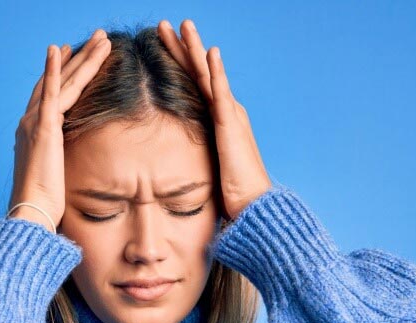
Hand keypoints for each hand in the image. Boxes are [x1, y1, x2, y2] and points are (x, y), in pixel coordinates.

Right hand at [8, 29, 112, 231]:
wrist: (32, 213)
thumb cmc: (44, 205)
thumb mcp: (56, 178)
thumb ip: (61, 165)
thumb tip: (70, 171)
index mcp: (34, 134)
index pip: (51, 96)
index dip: (62, 73)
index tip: (72, 56)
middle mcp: (30, 123)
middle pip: (58, 82)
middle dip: (78, 59)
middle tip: (95, 39)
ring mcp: (35, 123)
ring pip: (63, 82)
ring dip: (82, 58)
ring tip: (100, 38)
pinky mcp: (42, 128)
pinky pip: (51, 92)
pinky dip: (54, 69)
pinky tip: (58, 48)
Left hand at [157, 19, 271, 220]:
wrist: (253, 206)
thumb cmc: (230, 193)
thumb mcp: (204, 166)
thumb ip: (191, 155)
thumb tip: (166, 160)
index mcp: (217, 119)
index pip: (193, 83)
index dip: (178, 62)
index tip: (161, 44)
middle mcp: (225, 111)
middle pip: (198, 71)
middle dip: (182, 46)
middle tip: (165, 24)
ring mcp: (230, 115)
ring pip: (208, 74)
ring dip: (196, 48)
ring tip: (184, 25)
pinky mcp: (231, 126)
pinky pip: (221, 94)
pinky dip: (216, 72)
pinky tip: (210, 53)